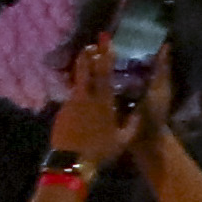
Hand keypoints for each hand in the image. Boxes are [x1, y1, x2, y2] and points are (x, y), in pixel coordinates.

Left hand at [45, 36, 129, 168]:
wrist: (71, 162)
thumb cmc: (100, 151)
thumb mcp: (123, 139)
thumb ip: (133, 123)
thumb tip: (140, 112)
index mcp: (103, 100)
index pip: (104, 70)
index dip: (105, 52)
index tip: (104, 38)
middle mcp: (85, 96)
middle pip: (84, 69)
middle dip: (87, 55)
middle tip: (90, 47)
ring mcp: (70, 103)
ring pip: (76, 83)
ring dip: (81, 76)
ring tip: (87, 73)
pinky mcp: (61, 112)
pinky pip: (71, 99)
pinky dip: (77, 97)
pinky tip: (81, 104)